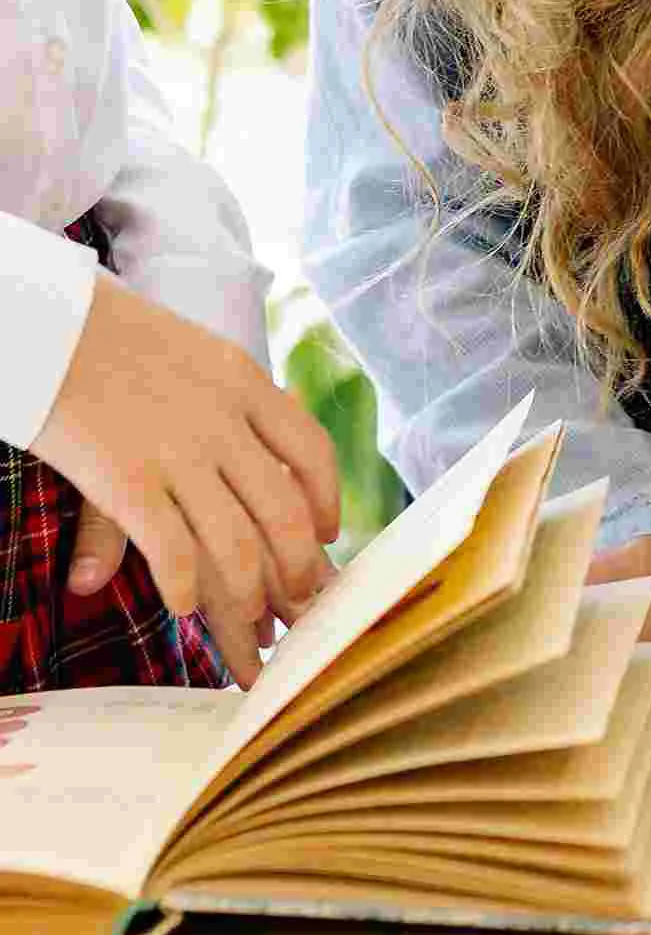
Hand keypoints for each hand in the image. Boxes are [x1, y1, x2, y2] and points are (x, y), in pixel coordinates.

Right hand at [32, 276, 340, 651]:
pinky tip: (185, 606)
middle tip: (299, 594)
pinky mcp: (127, 482)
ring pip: (239, 544)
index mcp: (244, 382)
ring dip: (249, 592)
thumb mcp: (195, 352)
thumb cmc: (109, 333)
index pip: (313, 452)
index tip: (328, 532)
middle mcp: (222, 421)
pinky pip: (175, 552)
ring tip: (250, 616)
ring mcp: (176, 454)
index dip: (327, 501)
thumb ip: (236, 399)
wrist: (39, 318)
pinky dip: (187, 589)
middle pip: (285, 513)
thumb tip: (273, 440)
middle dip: (299, 566)